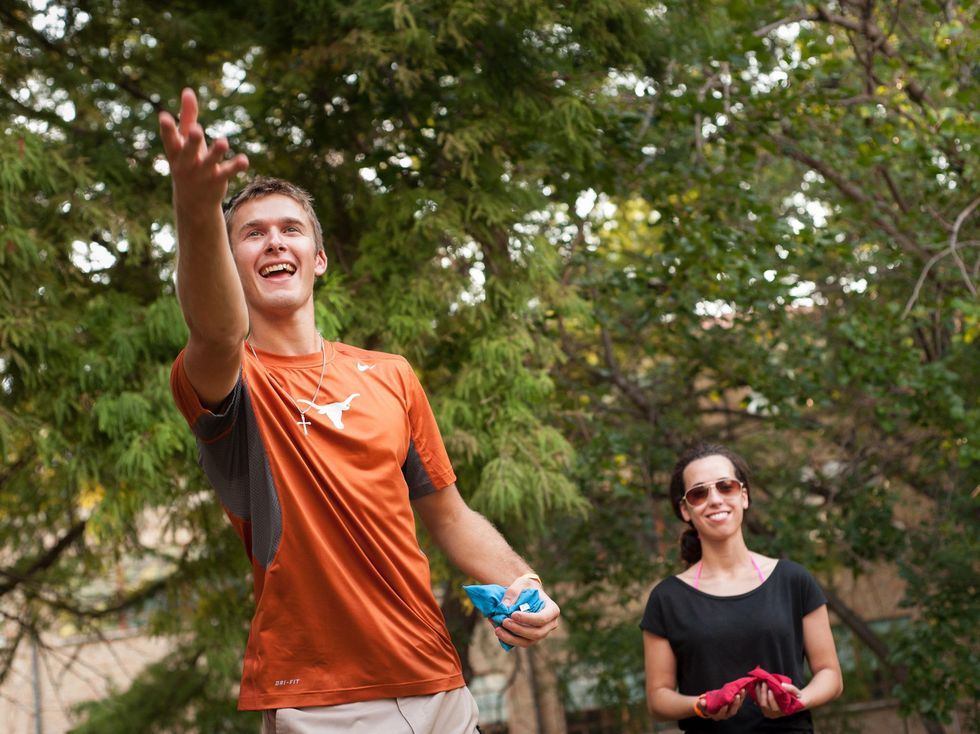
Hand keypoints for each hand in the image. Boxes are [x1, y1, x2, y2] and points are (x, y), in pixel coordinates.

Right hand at [158, 88, 248, 210]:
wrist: (193, 201)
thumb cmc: (188, 161)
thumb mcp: (185, 141)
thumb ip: (187, 116)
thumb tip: (188, 91)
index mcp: (176, 152)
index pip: (169, 140)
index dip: (166, 129)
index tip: (164, 117)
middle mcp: (187, 163)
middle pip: (189, 151)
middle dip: (192, 141)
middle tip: (197, 130)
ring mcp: (202, 173)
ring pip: (210, 162)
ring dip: (216, 152)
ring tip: (223, 141)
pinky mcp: (217, 180)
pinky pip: (227, 172)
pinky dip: (236, 166)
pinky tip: (244, 160)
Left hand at [493, 576, 559, 648]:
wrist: (525, 593)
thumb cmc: (526, 587)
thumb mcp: (521, 583)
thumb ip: (513, 592)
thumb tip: (505, 606)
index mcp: (552, 610)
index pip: (543, 618)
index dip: (528, 619)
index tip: (513, 614)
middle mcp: (550, 624)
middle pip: (536, 633)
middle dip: (519, 629)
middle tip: (504, 621)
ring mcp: (541, 633)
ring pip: (528, 642)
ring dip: (512, 638)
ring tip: (498, 629)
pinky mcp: (530, 638)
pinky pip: (520, 643)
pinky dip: (509, 639)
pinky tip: (499, 632)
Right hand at [705, 690, 744, 719]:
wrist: (710, 704)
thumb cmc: (705, 705)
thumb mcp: (701, 704)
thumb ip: (701, 703)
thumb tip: (702, 701)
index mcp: (717, 715)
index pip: (721, 714)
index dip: (723, 710)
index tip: (725, 705)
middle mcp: (725, 714)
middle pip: (732, 711)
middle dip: (735, 704)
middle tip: (737, 696)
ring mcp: (730, 710)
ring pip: (737, 706)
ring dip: (741, 699)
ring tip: (742, 690)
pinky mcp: (734, 705)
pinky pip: (739, 701)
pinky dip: (742, 696)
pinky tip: (743, 689)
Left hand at [756, 681, 802, 717]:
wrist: (795, 700)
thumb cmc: (797, 697)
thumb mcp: (797, 693)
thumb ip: (791, 689)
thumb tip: (782, 685)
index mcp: (783, 712)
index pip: (774, 708)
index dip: (771, 699)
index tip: (770, 690)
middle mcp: (775, 714)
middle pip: (765, 705)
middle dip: (763, 693)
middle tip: (763, 683)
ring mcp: (769, 711)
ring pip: (760, 703)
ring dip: (758, 692)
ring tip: (759, 682)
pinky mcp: (765, 707)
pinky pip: (757, 702)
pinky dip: (756, 694)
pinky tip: (756, 686)